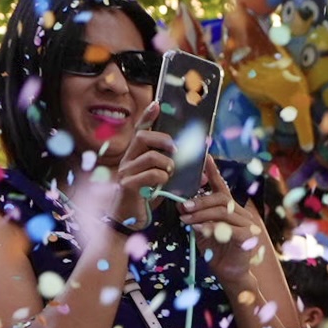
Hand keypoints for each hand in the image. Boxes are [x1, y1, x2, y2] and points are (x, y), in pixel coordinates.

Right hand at [66, 106, 164, 234]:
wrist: (126, 223)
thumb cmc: (142, 201)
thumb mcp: (159, 184)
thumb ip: (174, 174)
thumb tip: (202, 174)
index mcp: (133, 156)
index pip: (139, 130)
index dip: (147, 116)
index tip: (157, 103)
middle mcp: (126, 161)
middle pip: (143, 137)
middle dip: (162, 139)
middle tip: (175, 150)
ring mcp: (125, 173)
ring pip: (150, 156)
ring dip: (166, 164)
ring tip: (170, 173)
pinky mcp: (128, 186)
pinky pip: (150, 174)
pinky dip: (162, 178)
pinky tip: (162, 184)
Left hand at [185, 160, 268, 285]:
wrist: (230, 275)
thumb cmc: (216, 252)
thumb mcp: (201, 231)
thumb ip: (194, 217)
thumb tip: (180, 204)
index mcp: (231, 209)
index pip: (222, 187)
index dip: (213, 172)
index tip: (205, 157)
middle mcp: (241, 213)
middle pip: (220, 199)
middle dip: (200, 201)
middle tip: (183, 207)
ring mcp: (247, 225)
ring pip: (222, 212)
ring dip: (201, 215)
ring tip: (186, 221)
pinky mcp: (248, 238)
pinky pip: (228, 229)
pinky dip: (211, 228)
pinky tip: (199, 230)